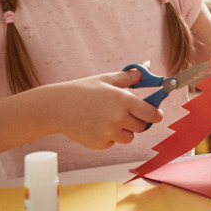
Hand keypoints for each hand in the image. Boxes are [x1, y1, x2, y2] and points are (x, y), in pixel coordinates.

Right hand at [42, 69, 161, 149]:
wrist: (55, 107)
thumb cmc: (81, 91)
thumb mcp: (106, 79)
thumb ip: (129, 77)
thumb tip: (147, 67)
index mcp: (123, 100)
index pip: (151, 113)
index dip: (155, 114)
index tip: (155, 114)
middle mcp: (118, 118)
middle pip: (142, 127)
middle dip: (136, 121)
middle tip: (123, 113)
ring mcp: (108, 132)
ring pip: (128, 137)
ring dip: (123, 131)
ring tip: (106, 119)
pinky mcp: (99, 143)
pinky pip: (112, 143)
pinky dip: (107, 137)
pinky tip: (95, 126)